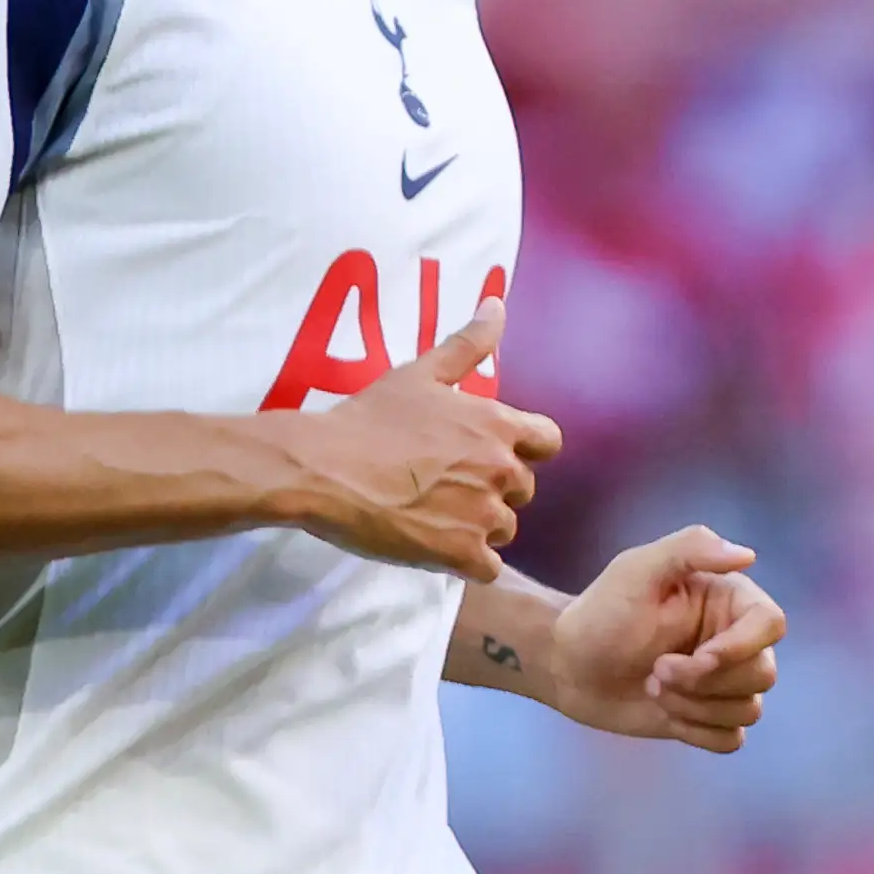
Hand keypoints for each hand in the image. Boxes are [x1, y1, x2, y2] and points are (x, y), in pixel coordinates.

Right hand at [279, 298, 562, 583]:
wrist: (326, 469)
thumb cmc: (370, 417)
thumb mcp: (421, 373)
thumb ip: (468, 344)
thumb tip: (498, 304)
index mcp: (496, 424)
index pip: (548, 441)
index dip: (524, 449)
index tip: (490, 452)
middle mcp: (499, 468)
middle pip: (522, 489)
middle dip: (492, 489)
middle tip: (443, 484)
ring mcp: (483, 514)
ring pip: (503, 528)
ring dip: (477, 527)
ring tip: (432, 514)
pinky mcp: (462, 554)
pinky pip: (487, 568)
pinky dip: (465, 562)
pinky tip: (432, 545)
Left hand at [541, 526, 783, 753]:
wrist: (567, 663)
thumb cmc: (601, 611)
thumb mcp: (636, 569)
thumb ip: (690, 548)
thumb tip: (748, 554)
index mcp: (728, 600)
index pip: (771, 624)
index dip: (742, 647)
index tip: (699, 656)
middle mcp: (734, 641)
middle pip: (762, 674)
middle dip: (704, 682)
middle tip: (655, 670)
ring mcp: (722, 683)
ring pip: (747, 709)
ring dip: (693, 707)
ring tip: (651, 686)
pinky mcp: (707, 717)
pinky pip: (730, 738)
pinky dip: (696, 731)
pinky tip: (662, 712)